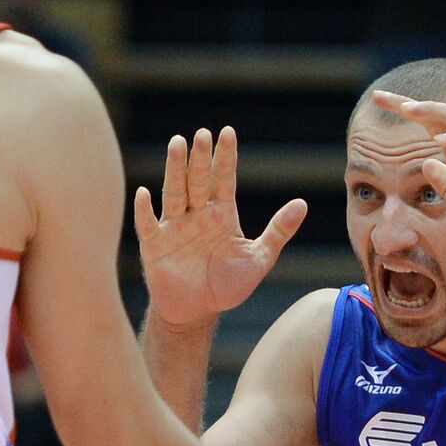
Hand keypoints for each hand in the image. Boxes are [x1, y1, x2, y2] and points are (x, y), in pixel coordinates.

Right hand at [135, 127, 307, 327]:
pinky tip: (143, 193)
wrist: (197, 313)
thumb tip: (302, 203)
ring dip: (174, 169)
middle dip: (200, 158)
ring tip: (177, 144)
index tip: (227, 133)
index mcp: (221, 214)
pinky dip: (145, 210)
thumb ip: (279, 231)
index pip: (224, 179)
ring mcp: (174, 227)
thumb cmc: (228, 286)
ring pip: (174, 193)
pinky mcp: (155, 245)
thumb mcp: (259, 259)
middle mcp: (196, 214)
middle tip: (202, 134)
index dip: (225, 157)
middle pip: (198, 180)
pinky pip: (148, 224)